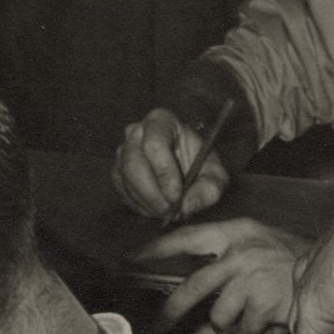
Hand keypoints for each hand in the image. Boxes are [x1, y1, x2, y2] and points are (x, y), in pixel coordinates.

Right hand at [114, 108, 230, 222]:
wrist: (189, 168)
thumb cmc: (202, 165)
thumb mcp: (216, 176)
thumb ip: (208, 190)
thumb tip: (186, 206)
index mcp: (162, 121)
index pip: (154, 144)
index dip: (164, 172)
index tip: (176, 197)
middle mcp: (136, 131)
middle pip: (133, 162)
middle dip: (152, 193)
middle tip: (170, 212)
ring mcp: (123, 150)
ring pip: (125, 179)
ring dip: (147, 202)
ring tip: (167, 212)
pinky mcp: (118, 170)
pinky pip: (122, 190)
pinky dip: (139, 205)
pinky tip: (156, 209)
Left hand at [145, 218, 306, 333]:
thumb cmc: (293, 258)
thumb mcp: (259, 240)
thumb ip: (227, 254)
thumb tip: (192, 279)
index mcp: (235, 232)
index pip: (187, 238)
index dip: (157, 250)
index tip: (131, 259)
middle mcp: (238, 253)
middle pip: (191, 288)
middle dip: (173, 311)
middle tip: (163, 327)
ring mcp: (249, 280)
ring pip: (221, 319)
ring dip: (237, 325)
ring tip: (258, 314)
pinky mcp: (261, 305)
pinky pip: (246, 331)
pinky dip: (259, 332)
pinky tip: (275, 318)